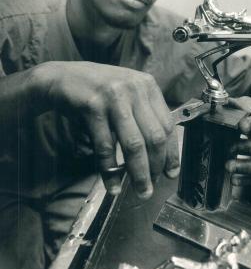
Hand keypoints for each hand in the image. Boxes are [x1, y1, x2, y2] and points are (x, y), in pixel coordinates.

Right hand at [45, 62, 179, 197]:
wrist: (62, 77)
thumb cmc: (97, 89)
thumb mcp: (127, 93)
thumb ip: (143, 113)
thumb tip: (159, 153)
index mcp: (147, 85)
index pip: (167, 124)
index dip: (171, 153)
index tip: (171, 172)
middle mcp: (134, 89)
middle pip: (154, 137)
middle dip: (156, 167)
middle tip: (152, 187)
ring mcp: (114, 97)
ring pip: (134, 144)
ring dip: (139, 173)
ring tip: (140, 191)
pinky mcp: (93, 107)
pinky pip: (105, 146)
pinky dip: (109, 170)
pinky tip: (112, 185)